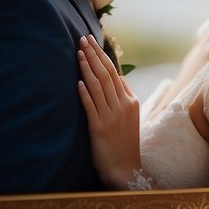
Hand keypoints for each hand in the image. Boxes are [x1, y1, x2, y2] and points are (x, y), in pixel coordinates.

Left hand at [77, 36, 141, 189]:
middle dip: (94, 54)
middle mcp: (122, 105)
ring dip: (87, 68)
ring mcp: (111, 116)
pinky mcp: (99, 128)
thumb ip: (121, 97)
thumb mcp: (129, 117)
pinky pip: (91, 106)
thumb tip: (112, 78)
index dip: (102, 56)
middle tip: (83, 39)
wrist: (126, 169)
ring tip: (79, 53)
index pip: (114, 73)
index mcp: (130, 101)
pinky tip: (78, 82)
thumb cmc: (124, 143)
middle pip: (106, 74)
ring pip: (98, 86)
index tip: (91, 43)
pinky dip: (85, 93)